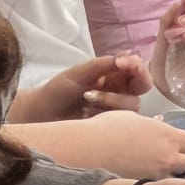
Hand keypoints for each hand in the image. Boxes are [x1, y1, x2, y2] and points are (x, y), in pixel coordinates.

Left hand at [10, 55, 151, 122]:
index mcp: (114, 76)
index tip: (120, 63)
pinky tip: (89, 114)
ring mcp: (118, 112)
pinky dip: (107, 116)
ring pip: (133, 105)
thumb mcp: (79, 73)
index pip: (137, 68)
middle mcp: (120, 92)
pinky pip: (123, 124)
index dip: (135, 65)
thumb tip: (128, 55)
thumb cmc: (57, 92)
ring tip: (88, 98)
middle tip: (117, 78)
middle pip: (144, 86)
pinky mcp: (113, 130)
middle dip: (135, 80)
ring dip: (112, 99)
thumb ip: (104, 64)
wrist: (40, 117)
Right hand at [16, 112, 184, 176]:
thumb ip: (151, 125)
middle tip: (160, 158)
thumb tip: (159, 125)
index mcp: (167, 135)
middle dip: (176, 160)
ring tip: (148, 171)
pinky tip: (138, 179)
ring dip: (166, 174)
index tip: (168, 143)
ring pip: (173, 178)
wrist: (86, 150)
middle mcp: (168, 157)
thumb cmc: (106, 128)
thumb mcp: (131, 118)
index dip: (179, 142)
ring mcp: (158, 176)